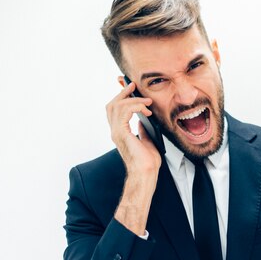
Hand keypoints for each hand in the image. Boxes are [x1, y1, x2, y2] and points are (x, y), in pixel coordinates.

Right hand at [106, 82, 161, 235]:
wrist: (146, 174)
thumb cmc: (148, 162)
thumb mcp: (147, 141)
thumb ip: (142, 130)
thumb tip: (142, 120)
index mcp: (120, 132)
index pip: (115, 110)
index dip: (120, 96)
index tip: (129, 86)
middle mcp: (115, 131)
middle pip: (112, 105)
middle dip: (122, 92)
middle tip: (134, 85)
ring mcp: (116, 132)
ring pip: (117, 106)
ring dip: (133, 99)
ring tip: (146, 101)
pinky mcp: (121, 134)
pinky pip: (124, 112)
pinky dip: (135, 106)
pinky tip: (146, 110)